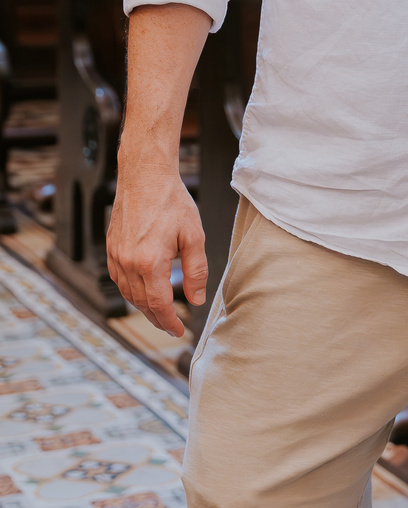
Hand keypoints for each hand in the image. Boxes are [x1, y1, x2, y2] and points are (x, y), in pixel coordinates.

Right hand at [106, 150, 207, 337]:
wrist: (145, 175)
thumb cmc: (171, 201)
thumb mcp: (194, 236)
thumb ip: (196, 271)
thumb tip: (196, 299)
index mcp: (150, 262)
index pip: (159, 304)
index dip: (170, 322)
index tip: (180, 331)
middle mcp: (128, 262)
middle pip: (142, 303)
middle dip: (158, 319)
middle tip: (172, 327)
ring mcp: (116, 255)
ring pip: (128, 294)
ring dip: (144, 307)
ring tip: (160, 313)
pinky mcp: (111, 248)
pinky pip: (119, 279)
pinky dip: (131, 291)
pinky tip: (143, 291)